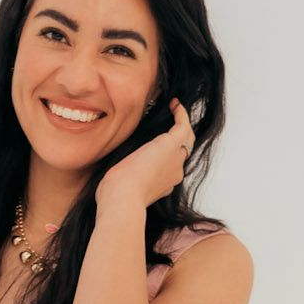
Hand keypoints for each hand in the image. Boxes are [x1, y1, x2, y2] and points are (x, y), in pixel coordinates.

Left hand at [96, 96, 194, 211]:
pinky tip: (175, 104)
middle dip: (177, 138)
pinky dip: (181, 114)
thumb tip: (118, 171)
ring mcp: (176, 161)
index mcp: (164, 184)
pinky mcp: (172, 147)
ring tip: (175, 109)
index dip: (167, 155)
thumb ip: (126, 177)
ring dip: (182, 124)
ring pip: (187, 139)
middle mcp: (174, 173)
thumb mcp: (123, 185)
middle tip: (171, 123)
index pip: (171, 166)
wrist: (122, 198)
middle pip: (182, 152)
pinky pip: (183, 126)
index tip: (156, 146)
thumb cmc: (117, 196)